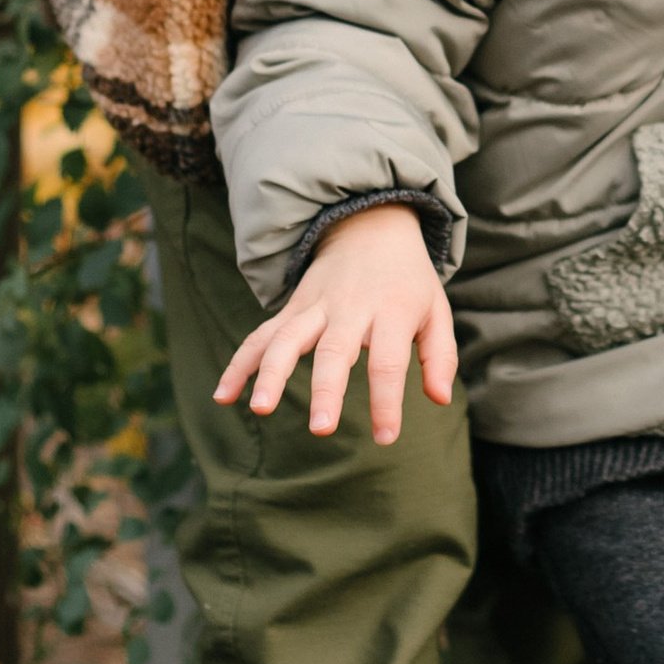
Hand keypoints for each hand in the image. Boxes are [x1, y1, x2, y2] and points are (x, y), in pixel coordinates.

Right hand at [213, 204, 456, 443]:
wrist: (371, 225)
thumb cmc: (408, 281)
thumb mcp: (436, 310)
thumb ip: (440, 356)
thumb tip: (440, 400)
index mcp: (391, 311)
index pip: (388, 361)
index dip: (387, 401)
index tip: (386, 437)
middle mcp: (350, 308)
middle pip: (334, 350)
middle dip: (326, 389)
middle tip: (321, 428)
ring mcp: (316, 306)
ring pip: (288, 338)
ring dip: (272, 373)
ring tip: (259, 408)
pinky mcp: (292, 308)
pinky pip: (261, 335)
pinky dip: (241, 363)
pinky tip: (223, 395)